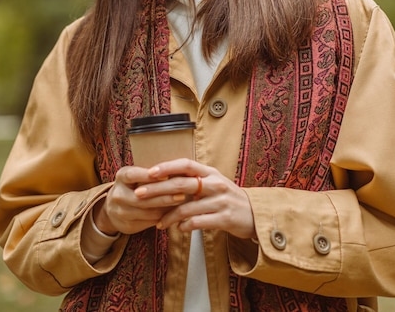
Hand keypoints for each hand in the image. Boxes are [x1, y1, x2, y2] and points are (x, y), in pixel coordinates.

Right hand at [93, 165, 187, 235]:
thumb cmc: (134, 185)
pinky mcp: (128, 226)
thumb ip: (152, 174)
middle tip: (182, 193)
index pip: (133, 175)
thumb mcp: (137, 175)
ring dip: (166, 207)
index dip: (148, 176)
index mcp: (121, 177)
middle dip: (164, 196)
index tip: (167, 176)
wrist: (114, 208)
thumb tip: (176, 170)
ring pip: (147, 211)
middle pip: (141, 197)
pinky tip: (174, 212)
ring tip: (181, 203)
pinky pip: (149, 222)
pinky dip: (163, 216)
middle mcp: (118, 195)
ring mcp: (121, 212)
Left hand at [134, 158, 256, 239]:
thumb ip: (194, 180)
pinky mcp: (225, 218)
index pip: (186, 164)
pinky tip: (178, 229)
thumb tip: (164, 179)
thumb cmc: (227, 197)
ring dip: (169, 216)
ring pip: (187, 207)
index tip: (149, 172)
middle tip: (140, 194)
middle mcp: (216, 183)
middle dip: (158, 189)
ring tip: (158, 223)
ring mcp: (220, 201)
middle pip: (182, 184)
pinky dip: (185, 226)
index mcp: (211, 172)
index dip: (167, 166)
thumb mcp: (213, 183)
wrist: (254, 214)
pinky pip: (198, 222)